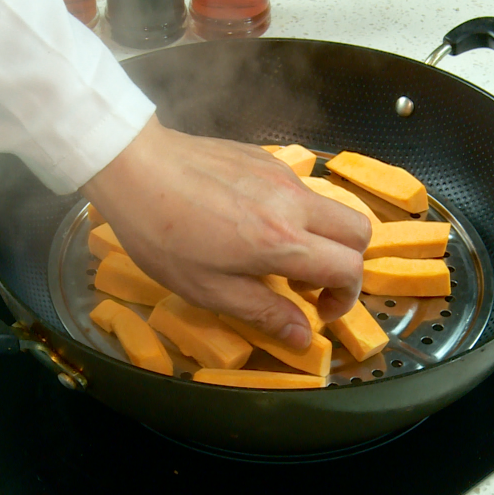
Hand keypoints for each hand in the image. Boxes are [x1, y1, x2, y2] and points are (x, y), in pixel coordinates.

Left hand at [80, 115, 370, 348]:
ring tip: (277, 253)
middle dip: (348, 261)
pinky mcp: (264, 157)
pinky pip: (299, 187)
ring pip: (330, 206)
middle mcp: (294, 203)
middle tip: (308, 283)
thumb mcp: (210, 290)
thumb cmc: (164, 235)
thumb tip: (304, 337)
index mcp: (284, 242)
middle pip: (359, 230)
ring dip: (321, 236)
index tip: (320, 310)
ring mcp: (282, 174)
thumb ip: (266, 312)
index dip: (346, 297)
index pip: (349, 268)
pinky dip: (294, 212)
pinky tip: (251, 220)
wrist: (134, 167)